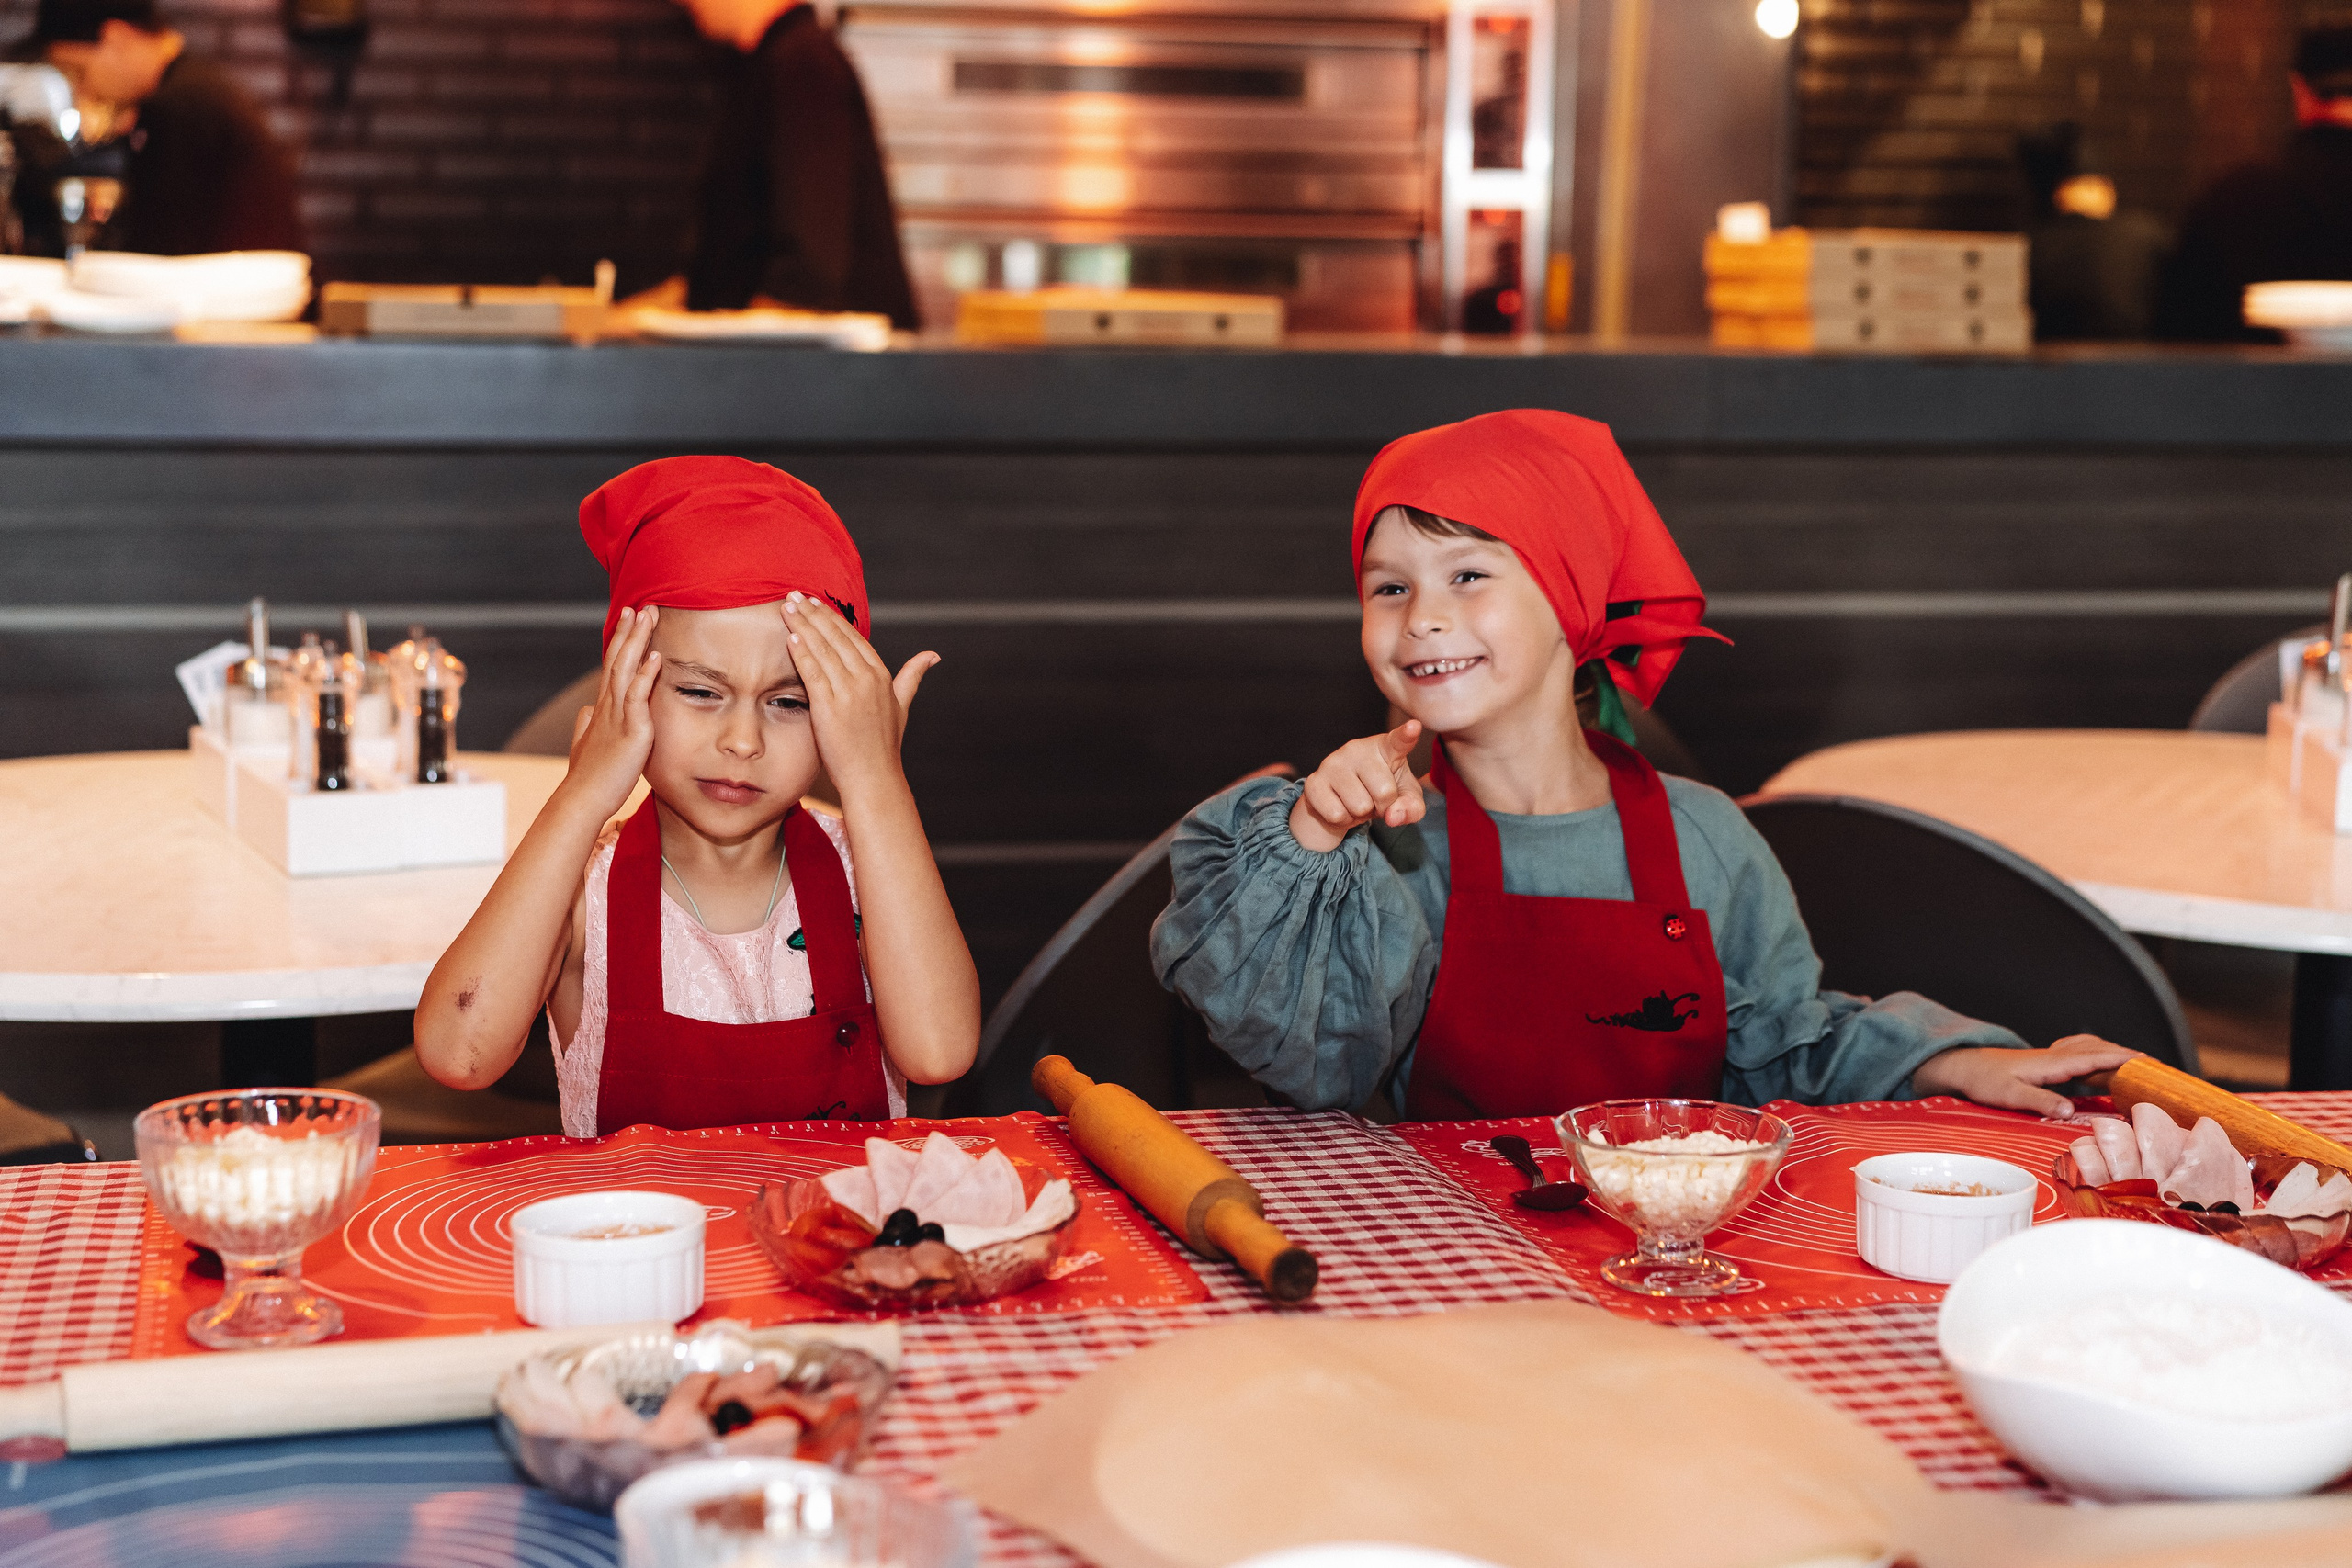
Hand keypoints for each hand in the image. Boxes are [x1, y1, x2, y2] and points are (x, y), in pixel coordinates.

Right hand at [560, 605, 661, 816]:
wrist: (582, 798)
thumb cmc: (588, 777)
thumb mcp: (587, 746)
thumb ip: (586, 726)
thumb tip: (585, 713)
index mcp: (602, 709)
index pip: (612, 667)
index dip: (620, 643)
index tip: (628, 620)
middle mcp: (607, 706)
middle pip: (618, 660)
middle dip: (629, 632)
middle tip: (640, 606)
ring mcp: (618, 716)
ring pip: (626, 670)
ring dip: (637, 642)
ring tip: (647, 617)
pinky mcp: (631, 730)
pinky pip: (638, 698)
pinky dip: (646, 676)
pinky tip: (656, 657)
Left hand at [782, 592, 936, 796]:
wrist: (874, 777)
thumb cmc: (884, 746)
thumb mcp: (902, 706)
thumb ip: (912, 676)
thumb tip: (932, 655)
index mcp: (882, 676)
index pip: (853, 637)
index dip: (832, 617)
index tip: (815, 603)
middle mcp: (867, 679)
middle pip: (836, 637)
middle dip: (813, 614)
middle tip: (794, 595)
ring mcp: (849, 692)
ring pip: (822, 649)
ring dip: (802, 625)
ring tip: (786, 608)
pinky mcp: (830, 707)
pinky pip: (813, 672)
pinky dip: (801, 652)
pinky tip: (790, 637)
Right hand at [1290, 720, 1425, 852]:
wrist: (1340, 798)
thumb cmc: (1379, 791)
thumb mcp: (1405, 799)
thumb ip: (1412, 807)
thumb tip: (1393, 816)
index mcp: (1385, 747)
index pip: (1398, 741)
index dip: (1407, 735)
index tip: (1414, 727)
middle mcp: (1357, 748)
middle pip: (1384, 792)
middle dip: (1383, 806)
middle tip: (1374, 800)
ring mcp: (1333, 763)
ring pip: (1359, 807)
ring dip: (1361, 814)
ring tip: (1357, 802)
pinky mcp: (1314, 781)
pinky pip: (1337, 815)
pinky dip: (1343, 820)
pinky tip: (1341, 806)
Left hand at [1911, 1034, 2141, 1117]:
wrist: (1963, 1066)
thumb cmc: (1985, 1081)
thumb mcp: (2011, 1095)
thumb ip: (2041, 1101)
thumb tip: (2071, 1110)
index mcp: (2051, 1064)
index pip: (2092, 1058)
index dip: (2119, 1059)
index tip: (2145, 1061)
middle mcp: (2053, 1056)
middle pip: (2095, 1050)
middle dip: (2122, 1054)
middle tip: (2151, 1063)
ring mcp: (2049, 1057)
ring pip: (2086, 1048)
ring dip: (2109, 1052)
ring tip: (2132, 1061)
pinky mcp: (2044, 1062)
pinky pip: (2076, 1053)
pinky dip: (2093, 1053)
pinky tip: (2097, 1061)